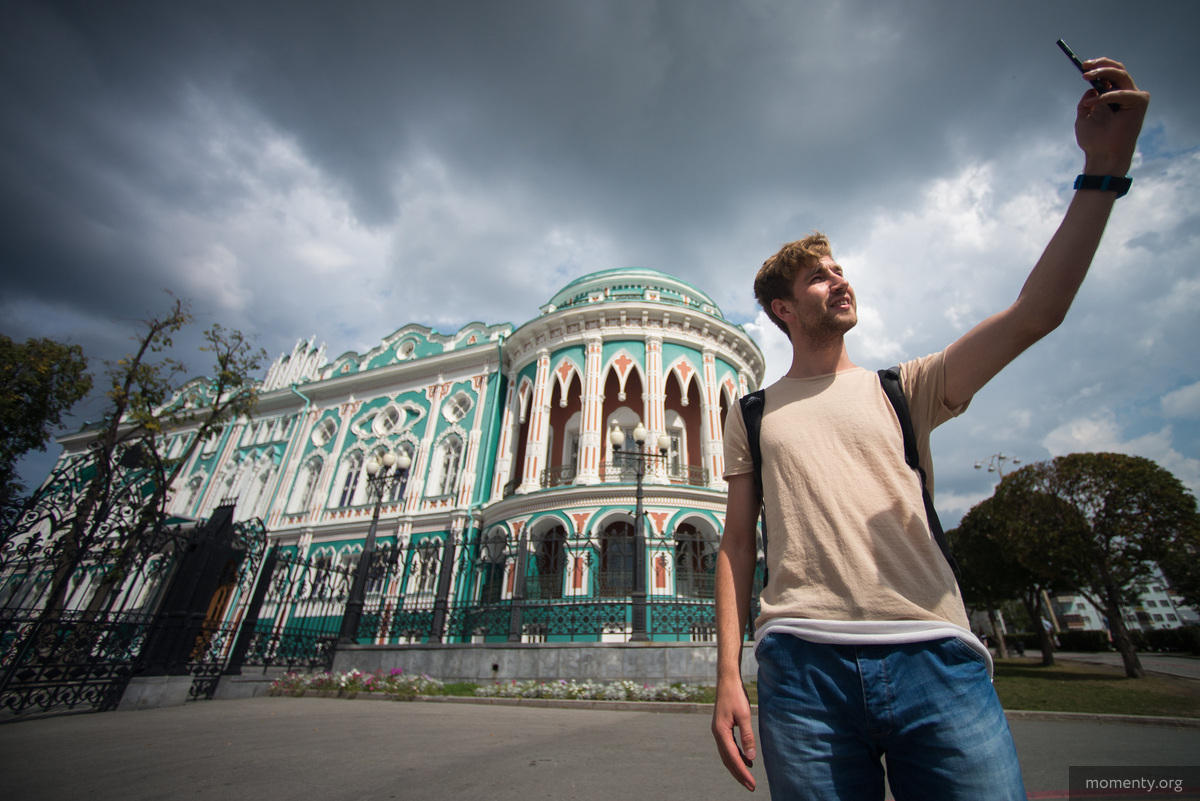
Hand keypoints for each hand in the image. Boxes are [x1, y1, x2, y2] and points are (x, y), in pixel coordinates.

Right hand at [712, 678, 756, 790]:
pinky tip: (746, 759)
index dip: (742, 772)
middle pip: (727, 760)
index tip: (752, 783)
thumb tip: (751, 756)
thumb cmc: (736, 695)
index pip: (732, 758)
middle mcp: (717, 734)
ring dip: (737, 767)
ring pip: (727, 755)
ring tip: (749, 777)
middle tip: (751, 786)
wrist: (727, 680)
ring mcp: (719, 731)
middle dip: (739, 774)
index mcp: (721, 732)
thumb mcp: (744, 715)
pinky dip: (736, 756)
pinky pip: (728, 747)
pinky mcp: (722, 728)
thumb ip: (747, 736)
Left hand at [1075, 57, 1149, 174]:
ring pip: (1121, 75)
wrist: (1102, 155)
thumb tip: (1092, 87)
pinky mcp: (1139, 102)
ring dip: (1103, 72)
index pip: (1110, 74)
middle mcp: (1126, 94)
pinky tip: (1092, 103)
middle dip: (1101, 64)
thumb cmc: (1093, 140)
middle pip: (1117, 70)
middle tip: (1085, 66)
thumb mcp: (1084, 116)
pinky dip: (1105, 96)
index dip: (1098, 66)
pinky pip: (1122, 93)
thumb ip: (1087, 101)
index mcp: (1114, 96)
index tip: (1083, 65)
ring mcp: (1134, 97)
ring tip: (1086, 77)